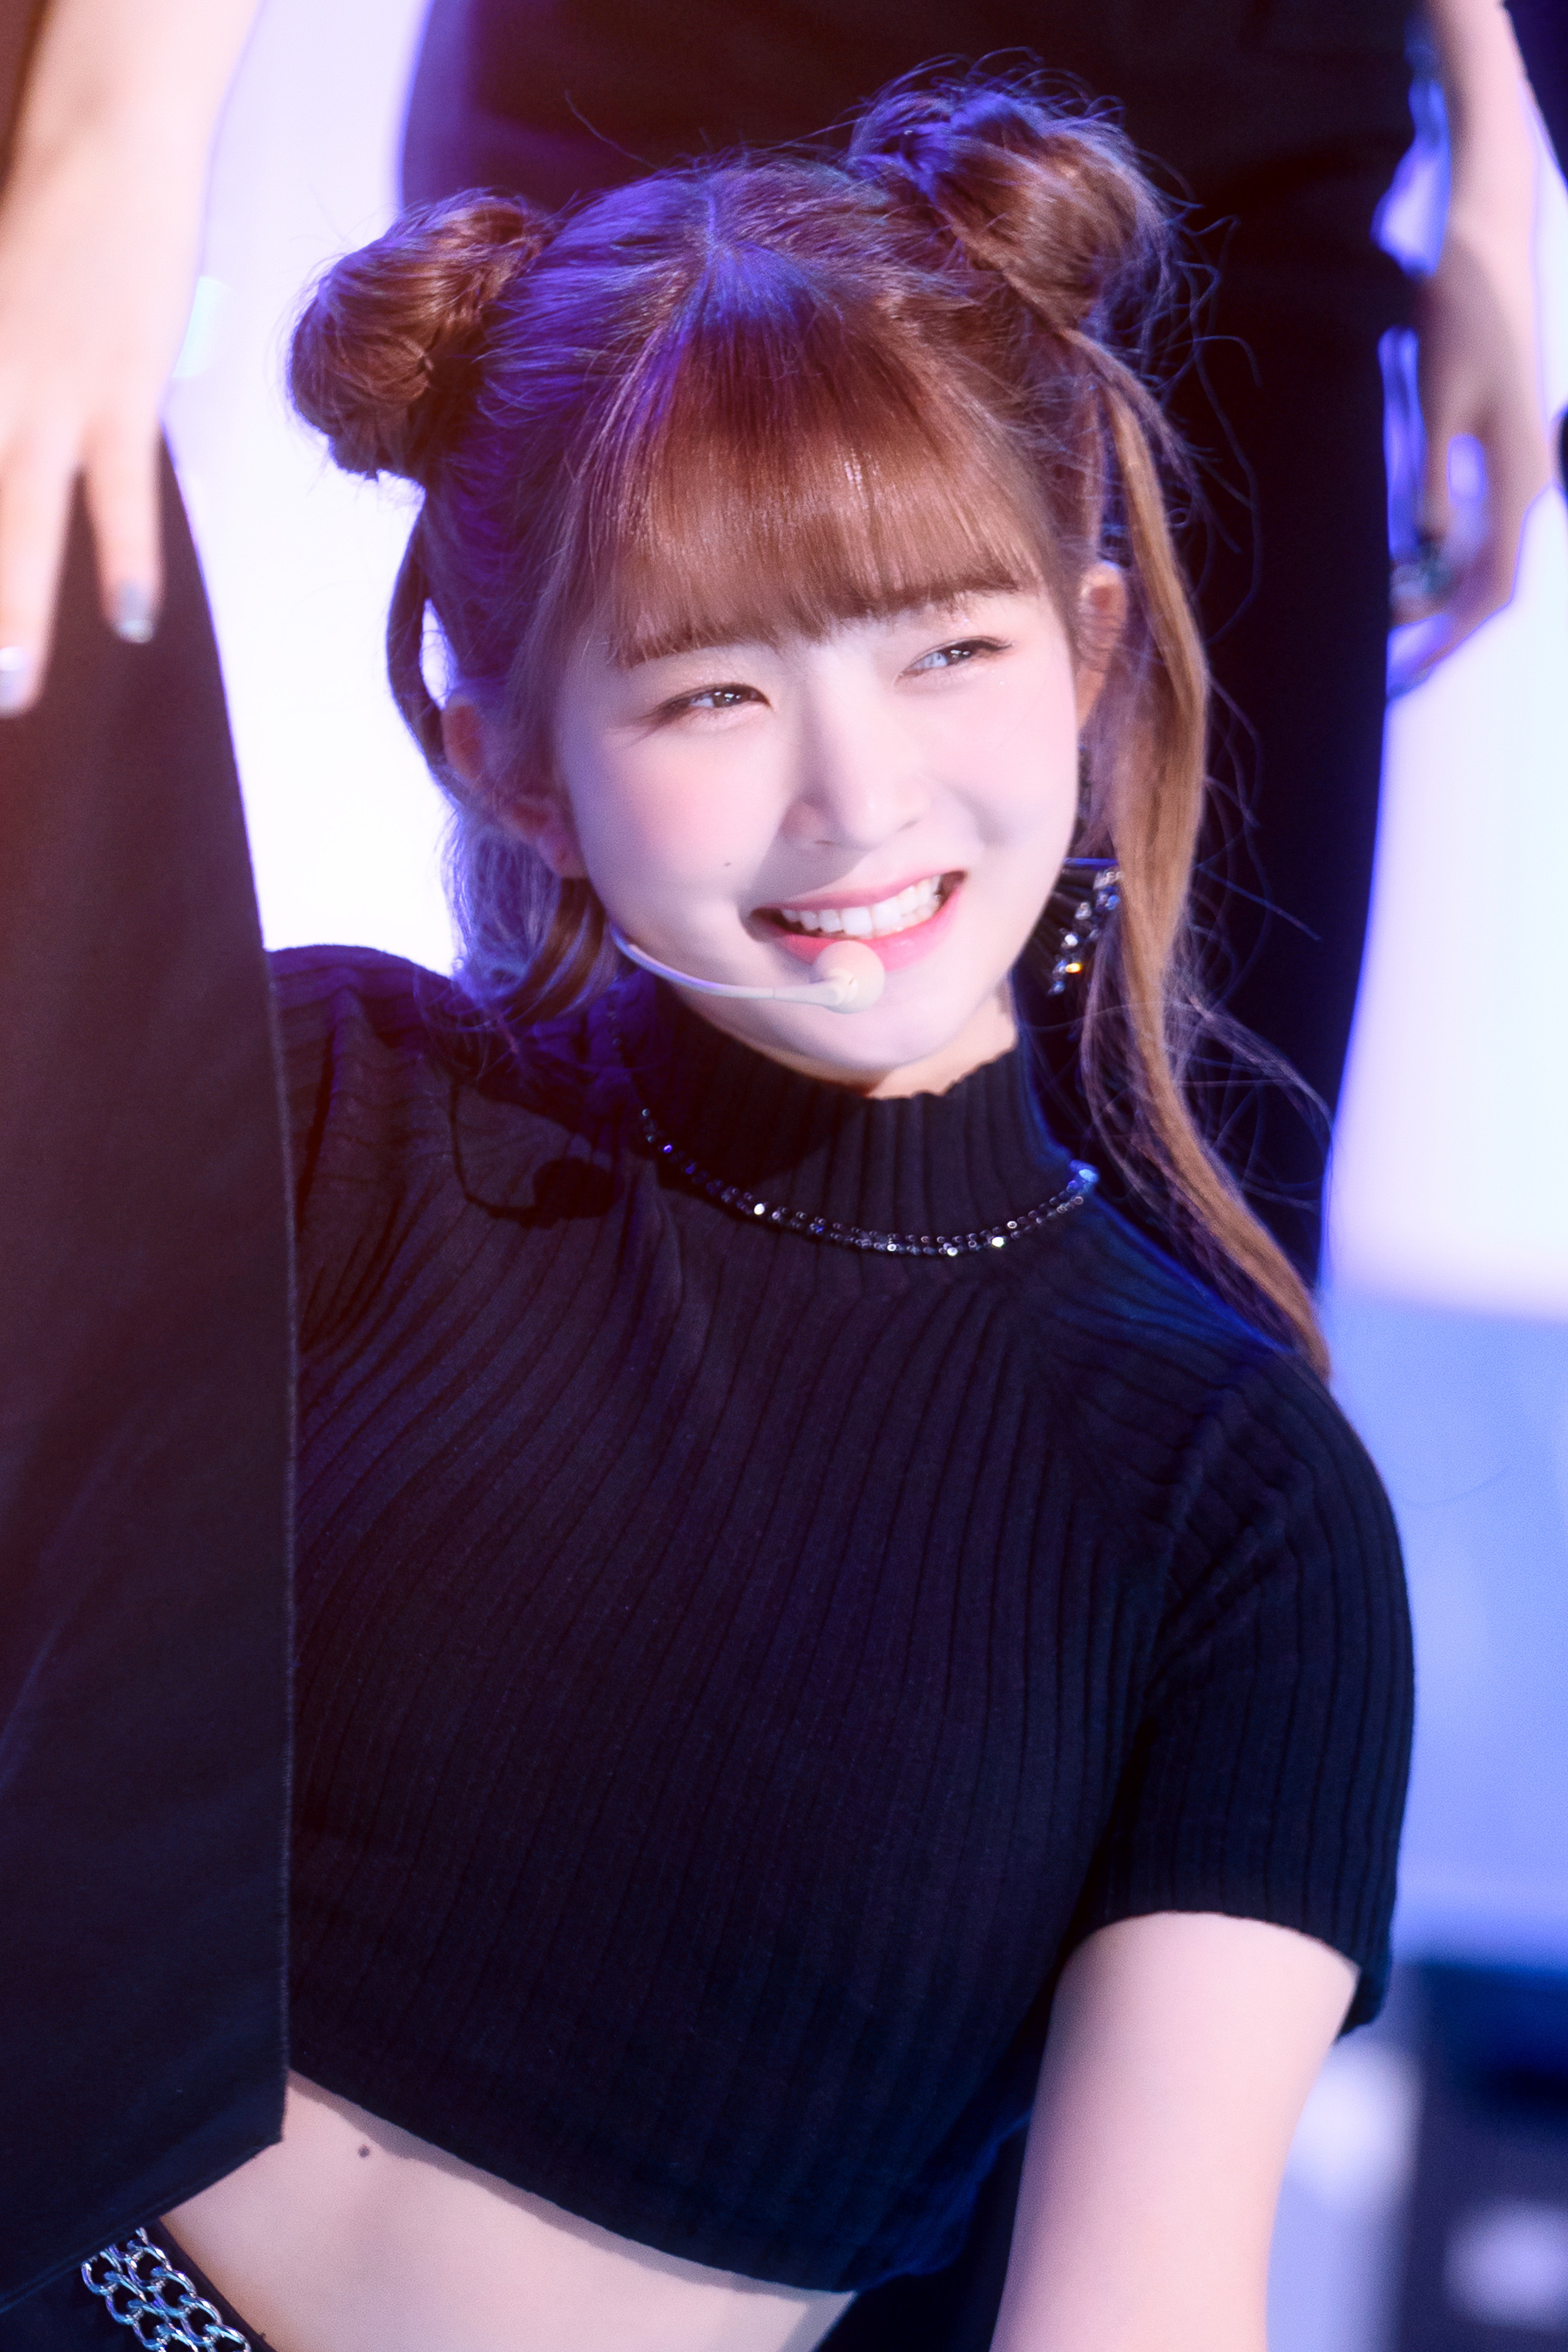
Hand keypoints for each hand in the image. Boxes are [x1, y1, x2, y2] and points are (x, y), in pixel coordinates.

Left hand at [0, 118, 208, 711]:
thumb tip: (25, 460)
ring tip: (10, 690)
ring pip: (17, 524)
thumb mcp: (1, 316)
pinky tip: (127, 623)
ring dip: (13, 613)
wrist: (103, 143)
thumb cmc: (49, 223)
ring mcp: (45, 393)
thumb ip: (10, 392)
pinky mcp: (118, 390)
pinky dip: (124, 559)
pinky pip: (118, 495)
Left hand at [1388, 219, 1553, 690]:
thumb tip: (1428, 550)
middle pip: (1491, 584)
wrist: (1483, 251)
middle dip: (1443, 629)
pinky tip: (1400, 575)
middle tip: (1388, 666)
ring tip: (1383, 624)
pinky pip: (1474, 529)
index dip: (1455, 635)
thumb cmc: (1459, 315)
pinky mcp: (1494, 457)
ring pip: (1482, 560)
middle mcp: (1527, 480)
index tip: (1411, 669)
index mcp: (1519, 474)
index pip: (1497, 585)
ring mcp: (1514, 471)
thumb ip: (1434, 478)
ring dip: (1437, 596)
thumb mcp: (1436, 400)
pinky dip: (1439, 561)